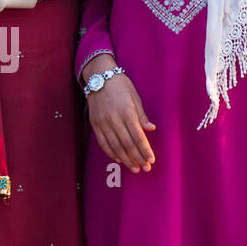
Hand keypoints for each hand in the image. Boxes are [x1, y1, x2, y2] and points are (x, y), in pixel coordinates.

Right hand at [82, 57, 155, 171]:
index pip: (138, 136)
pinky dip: (111, 152)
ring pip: (115, 146)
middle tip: (146, 168)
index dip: (145, 150)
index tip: (151, 160)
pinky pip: (103, 142)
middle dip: (137, 158)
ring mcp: (103, 122)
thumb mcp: (135, 97)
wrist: (99, 77)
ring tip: (134, 168)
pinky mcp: (95, 124)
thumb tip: (151, 129)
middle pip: (127, 144)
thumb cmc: (120, 85)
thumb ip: (142, 116)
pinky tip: (119, 159)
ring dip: (126, 159)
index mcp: (126, 112)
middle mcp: (114, 119)